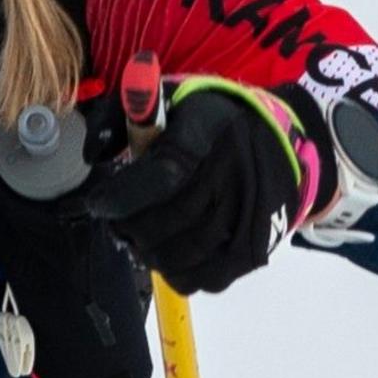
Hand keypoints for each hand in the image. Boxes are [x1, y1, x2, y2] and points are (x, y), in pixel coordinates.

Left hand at [80, 78, 326, 294]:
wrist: (285, 141)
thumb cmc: (213, 122)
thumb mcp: (173, 99)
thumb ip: (124, 117)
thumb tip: (91, 155)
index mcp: (209, 130)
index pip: (162, 174)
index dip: (123, 196)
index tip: (98, 205)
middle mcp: (234, 174)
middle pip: (169, 220)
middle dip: (129, 228)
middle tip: (117, 223)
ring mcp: (249, 216)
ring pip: (182, 255)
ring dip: (148, 253)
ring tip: (139, 239)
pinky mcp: (256, 248)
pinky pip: (206, 279)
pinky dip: (178, 274)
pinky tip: (168, 257)